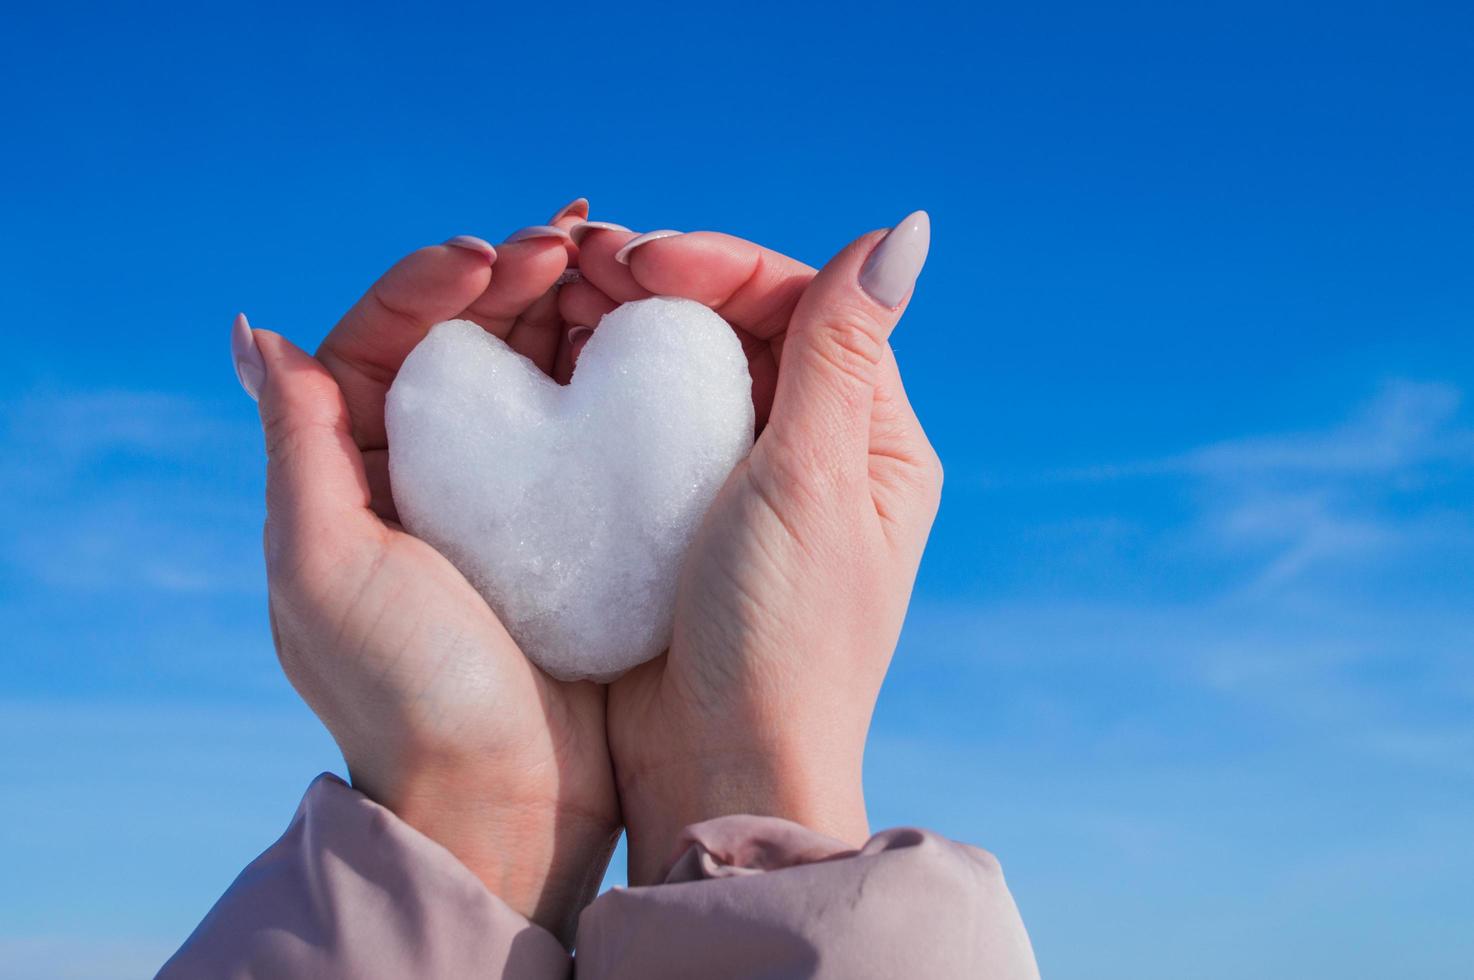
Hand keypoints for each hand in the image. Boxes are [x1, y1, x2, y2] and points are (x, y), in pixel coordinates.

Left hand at [233, 201, 617, 943]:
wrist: (505, 803)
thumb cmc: (407, 691)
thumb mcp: (326, 565)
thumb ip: (297, 445)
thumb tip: (259, 334)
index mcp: (351, 467)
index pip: (383, 335)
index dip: (435, 280)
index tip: (495, 253)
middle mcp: (423, 470)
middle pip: (466, 339)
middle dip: (516, 278)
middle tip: (578, 243)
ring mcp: (504, 496)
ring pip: (533, 371)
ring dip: (571, 312)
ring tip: (622, 273)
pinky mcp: (574, 525)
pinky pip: (590, 424)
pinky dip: (617, 374)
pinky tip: (654, 343)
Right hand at [570, 214, 938, 883]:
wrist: (718, 771)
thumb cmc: (782, 640)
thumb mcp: (813, 483)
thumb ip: (840, 354)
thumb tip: (904, 230)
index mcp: (873, 439)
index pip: (803, 304)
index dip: (720, 263)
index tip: (640, 262)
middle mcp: (817, 451)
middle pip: (742, 326)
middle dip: (663, 281)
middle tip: (579, 262)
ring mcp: (746, 487)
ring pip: (689, 369)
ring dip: (626, 323)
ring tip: (557, 297)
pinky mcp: (682, 520)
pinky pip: (645, 426)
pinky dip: (603, 385)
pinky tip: (555, 365)